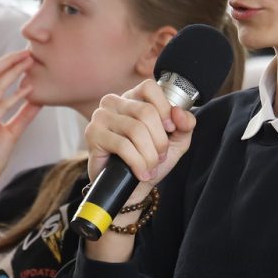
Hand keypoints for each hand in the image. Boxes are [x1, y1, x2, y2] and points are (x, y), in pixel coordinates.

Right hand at [0, 49, 41, 189]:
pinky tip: (28, 91)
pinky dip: (14, 97)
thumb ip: (23, 115)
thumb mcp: (12, 131)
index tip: (24, 56)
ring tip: (29, 64)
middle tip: (28, 52)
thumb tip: (37, 100)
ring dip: (13, 73)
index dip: (6, 63)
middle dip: (9, 60)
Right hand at [84, 79, 197, 193]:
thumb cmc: (149, 160)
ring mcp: (101, 117)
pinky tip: (141, 173)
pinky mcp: (93, 134)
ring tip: (150, 168)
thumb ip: (185, 124)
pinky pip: (123, 145)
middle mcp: (114, 102)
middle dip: (160, 141)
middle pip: (146, 112)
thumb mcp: (175, 141)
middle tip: (160, 158)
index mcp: (133, 98)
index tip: (170, 129)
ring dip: (149, 155)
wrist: (130, 189)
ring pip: (136, 130)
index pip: (149, 87)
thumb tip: (179, 113)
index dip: (164, 109)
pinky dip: (137, 163)